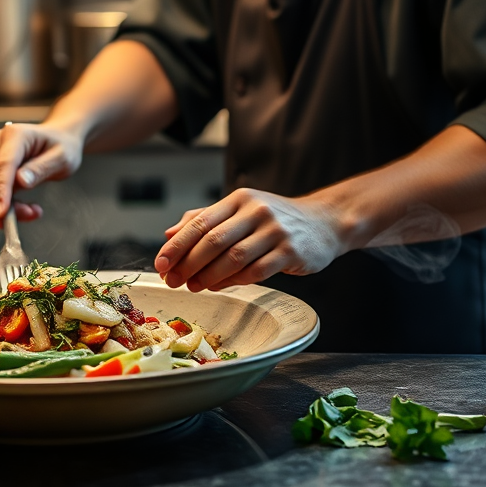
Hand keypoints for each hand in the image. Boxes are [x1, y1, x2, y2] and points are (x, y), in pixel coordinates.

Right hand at [0, 122, 83, 226]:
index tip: (1, 214)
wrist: (56, 140)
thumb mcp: (62, 158)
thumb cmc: (60, 147)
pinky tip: (19, 208)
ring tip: (28, 212)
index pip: (2, 165)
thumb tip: (21, 181)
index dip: (0, 191)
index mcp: (15, 134)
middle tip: (21, 220)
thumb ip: (42, 168)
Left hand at [153, 188, 347, 291]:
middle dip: (188, 263)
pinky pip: (256, 271)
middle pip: (213, 240)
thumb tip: (169, 235)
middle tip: (173, 280)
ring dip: (209, 276)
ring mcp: (274, 231)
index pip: (200, 222)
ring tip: (193, 287)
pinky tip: (220, 287)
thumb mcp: (239, 210)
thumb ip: (204, 220)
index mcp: (238, 199)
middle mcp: (255, 211)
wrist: (324, 222)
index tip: (161, 263)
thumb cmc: (274, 219)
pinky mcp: (290, 251)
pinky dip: (234, 281)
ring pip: (233, 258)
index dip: (177, 245)